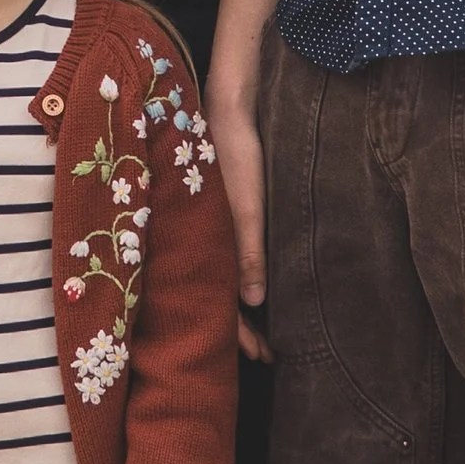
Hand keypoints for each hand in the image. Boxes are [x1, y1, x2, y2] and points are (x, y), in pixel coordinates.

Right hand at [208, 59, 269, 358]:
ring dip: (235, 308)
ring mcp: (201, 229)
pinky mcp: (210, 215)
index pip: (217, 306)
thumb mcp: (246, 205)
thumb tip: (254, 303)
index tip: (266, 358)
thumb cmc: (234, 152)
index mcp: (197, 244)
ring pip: (215, 282)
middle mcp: (194, 242)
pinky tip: (249, 288)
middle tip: (270, 355)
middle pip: (213, 299)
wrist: (224, 105)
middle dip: (238, 330)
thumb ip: (250, 252)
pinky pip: (218, 259)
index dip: (240, 337)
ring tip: (263, 330)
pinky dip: (233, 280)